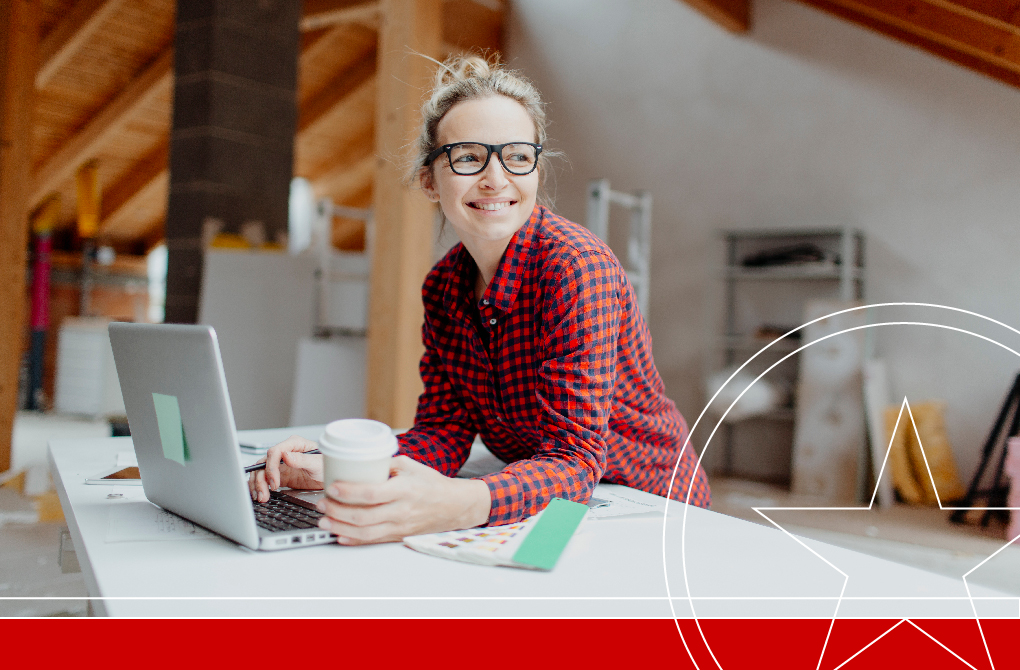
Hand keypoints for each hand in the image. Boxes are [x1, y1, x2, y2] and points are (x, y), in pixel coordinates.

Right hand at [248, 435, 323, 502]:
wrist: (332, 478)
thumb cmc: (328, 465)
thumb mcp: (318, 463)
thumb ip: (302, 459)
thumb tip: (286, 455)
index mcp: (294, 444)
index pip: (274, 452)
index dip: (271, 467)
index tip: (274, 482)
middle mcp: (285, 453)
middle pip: (264, 462)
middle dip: (261, 479)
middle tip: (264, 493)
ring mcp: (281, 464)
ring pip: (261, 471)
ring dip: (258, 484)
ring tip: (261, 497)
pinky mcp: (280, 476)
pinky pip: (265, 480)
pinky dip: (260, 487)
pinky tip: (260, 495)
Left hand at [316, 455, 490, 544]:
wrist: (454, 506)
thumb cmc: (433, 485)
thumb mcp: (411, 466)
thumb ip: (386, 463)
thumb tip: (360, 460)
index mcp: (404, 490)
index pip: (372, 494)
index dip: (348, 492)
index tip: (332, 487)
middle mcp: (401, 511)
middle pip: (363, 516)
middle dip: (337, 511)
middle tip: (321, 504)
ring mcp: (399, 526)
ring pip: (364, 532)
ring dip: (340, 527)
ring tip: (324, 520)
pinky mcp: (398, 536)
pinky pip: (372, 541)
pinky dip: (353, 539)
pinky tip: (339, 535)